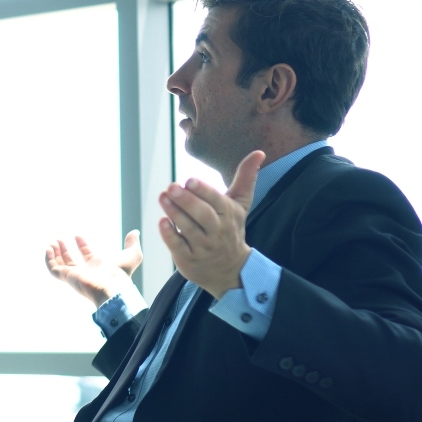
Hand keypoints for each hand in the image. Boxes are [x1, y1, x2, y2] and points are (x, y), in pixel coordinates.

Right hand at [45, 232, 142, 307]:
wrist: (112, 287)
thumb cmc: (121, 273)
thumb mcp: (131, 254)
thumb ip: (133, 243)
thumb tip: (135, 232)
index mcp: (98, 267)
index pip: (87, 256)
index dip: (82, 245)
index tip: (78, 236)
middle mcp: (86, 272)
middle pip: (71, 262)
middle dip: (65, 251)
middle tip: (59, 240)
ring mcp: (75, 276)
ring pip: (61, 265)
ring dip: (55, 254)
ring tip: (53, 243)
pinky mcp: (67, 278)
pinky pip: (53, 269)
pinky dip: (49, 260)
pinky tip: (49, 248)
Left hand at [158, 150, 263, 298]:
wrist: (231, 269)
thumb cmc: (231, 229)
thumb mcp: (240, 204)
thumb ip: (245, 178)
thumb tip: (259, 152)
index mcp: (229, 215)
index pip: (217, 202)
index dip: (203, 191)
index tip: (189, 180)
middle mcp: (217, 231)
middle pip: (203, 215)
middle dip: (187, 201)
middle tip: (171, 187)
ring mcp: (203, 247)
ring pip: (188, 229)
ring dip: (174, 213)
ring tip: (162, 197)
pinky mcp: (189, 259)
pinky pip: (178, 246)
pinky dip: (170, 235)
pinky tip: (162, 222)